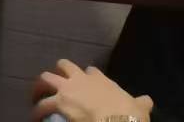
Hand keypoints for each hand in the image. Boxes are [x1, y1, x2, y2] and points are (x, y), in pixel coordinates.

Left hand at [32, 59, 151, 120]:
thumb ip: (141, 103)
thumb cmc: (127, 115)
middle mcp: (80, 79)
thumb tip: (148, 100)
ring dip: (40, 87)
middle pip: (64, 66)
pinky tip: (36, 117)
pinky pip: (41, 105)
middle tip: (55, 84)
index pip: (90, 71)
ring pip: (46, 78)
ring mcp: (67, 90)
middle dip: (58, 72)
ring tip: (37, 97)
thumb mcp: (139, 107)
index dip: (87, 75)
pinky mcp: (57, 103)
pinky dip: (37, 111)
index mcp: (100, 80)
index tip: (85, 80)